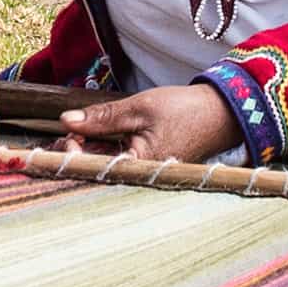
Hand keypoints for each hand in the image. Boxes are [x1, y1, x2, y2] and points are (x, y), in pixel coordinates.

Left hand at [56, 83, 243, 162]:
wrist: (221, 114)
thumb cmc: (185, 110)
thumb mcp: (139, 108)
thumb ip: (102, 117)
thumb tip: (66, 119)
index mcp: (139, 167)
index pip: (94, 169)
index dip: (74, 155)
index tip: (68, 134)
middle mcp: (141, 178)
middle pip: (98, 172)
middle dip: (79, 152)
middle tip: (72, 130)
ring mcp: (145, 175)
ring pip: (107, 167)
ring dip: (91, 151)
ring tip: (82, 131)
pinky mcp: (148, 168)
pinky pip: (119, 163)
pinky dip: (106, 151)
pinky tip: (98, 137)